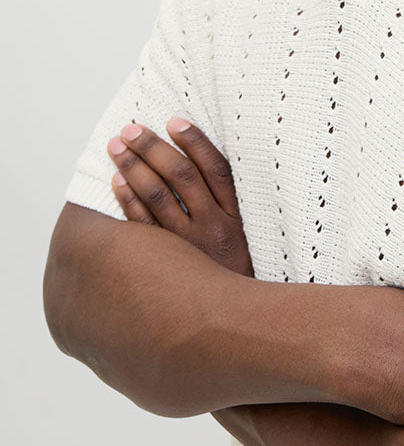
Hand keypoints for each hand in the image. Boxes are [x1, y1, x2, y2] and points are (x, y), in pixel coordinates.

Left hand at [107, 118, 253, 276]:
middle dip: (154, 148)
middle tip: (131, 129)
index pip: (216, 168)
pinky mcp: (167, 263)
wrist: (234, 325)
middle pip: (182, 176)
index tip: (174, 120)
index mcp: (236, 217)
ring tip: (117, 147)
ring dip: (134, 167)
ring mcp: (188, 246)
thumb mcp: (245, 238)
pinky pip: (142, 227)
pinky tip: (116, 181)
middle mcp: (214, 228)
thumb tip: (200, 163)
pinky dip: (128, 200)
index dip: (195, 142)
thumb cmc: (235, 275)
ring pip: (159, 197)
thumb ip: (227, 205)